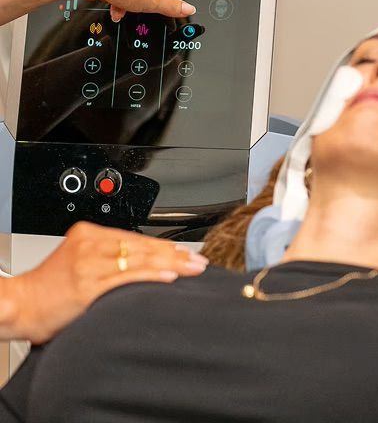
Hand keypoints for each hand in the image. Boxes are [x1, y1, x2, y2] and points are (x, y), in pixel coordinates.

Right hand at [10, 221, 207, 343]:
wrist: (20, 305)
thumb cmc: (48, 290)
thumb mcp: (78, 262)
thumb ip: (106, 259)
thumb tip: (143, 265)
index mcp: (87, 233)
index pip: (134, 238)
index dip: (162, 246)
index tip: (184, 253)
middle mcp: (89, 243)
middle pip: (140, 246)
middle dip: (173, 255)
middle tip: (197, 261)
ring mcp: (88, 263)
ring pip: (138, 259)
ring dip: (170, 264)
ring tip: (191, 269)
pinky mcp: (87, 284)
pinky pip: (126, 277)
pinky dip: (150, 276)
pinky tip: (168, 276)